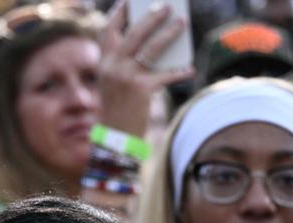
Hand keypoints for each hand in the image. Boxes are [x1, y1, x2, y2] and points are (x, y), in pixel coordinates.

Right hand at [97, 0, 193, 136]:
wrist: (114, 139)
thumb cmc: (118, 110)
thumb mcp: (115, 84)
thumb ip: (127, 64)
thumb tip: (155, 44)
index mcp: (103, 63)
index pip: (109, 30)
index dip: (119, 13)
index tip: (130, 1)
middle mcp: (112, 67)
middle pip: (134, 33)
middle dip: (151, 17)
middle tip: (165, 6)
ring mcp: (126, 77)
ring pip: (151, 48)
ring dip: (168, 33)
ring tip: (181, 24)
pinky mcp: (141, 89)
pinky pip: (165, 74)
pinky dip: (179, 71)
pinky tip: (188, 69)